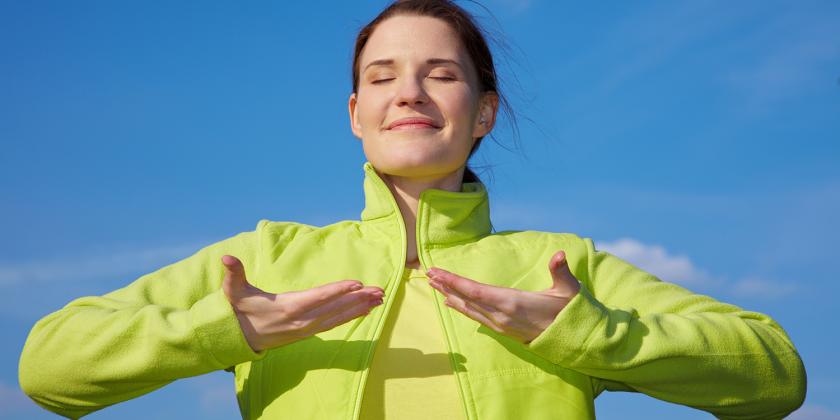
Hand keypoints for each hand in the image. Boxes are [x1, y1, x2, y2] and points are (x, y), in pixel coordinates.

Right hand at [220, 255, 384, 351]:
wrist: (238, 338)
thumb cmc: (240, 310)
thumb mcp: (234, 291)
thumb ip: (234, 273)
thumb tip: (226, 258)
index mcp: (288, 307)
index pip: (318, 297)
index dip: (338, 290)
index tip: (357, 284)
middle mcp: (302, 320)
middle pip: (335, 308)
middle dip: (359, 299)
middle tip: (380, 291)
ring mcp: (307, 328)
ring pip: (339, 317)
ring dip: (360, 308)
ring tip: (380, 299)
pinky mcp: (309, 332)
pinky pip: (335, 324)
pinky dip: (351, 316)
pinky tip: (366, 311)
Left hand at [427, 250, 579, 343]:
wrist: (573, 340)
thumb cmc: (569, 311)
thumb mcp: (568, 289)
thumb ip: (561, 271)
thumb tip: (560, 254)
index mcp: (513, 302)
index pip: (476, 291)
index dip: (454, 282)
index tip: (437, 272)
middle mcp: (502, 315)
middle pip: (467, 299)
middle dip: (446, 286)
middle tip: (428, 274)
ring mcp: (501, 324)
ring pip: (469, 309)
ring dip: (450, 296)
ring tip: (434, 285)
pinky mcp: (502, 330)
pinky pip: (476, 317)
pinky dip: (461, 307)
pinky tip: (451, 302)